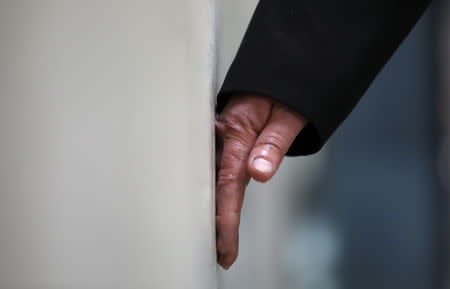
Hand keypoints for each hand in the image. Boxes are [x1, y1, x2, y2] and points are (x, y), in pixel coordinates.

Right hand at [215, 94, 307, 268]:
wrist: (274, 72)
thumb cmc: (284, 92)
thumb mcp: (288, 115)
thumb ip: (273, 144)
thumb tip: (258, 173)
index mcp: (236, 132)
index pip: (228, 184)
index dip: (226, 218)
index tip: (225, 247)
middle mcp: (221, 136)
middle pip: (211, 184)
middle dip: (214, 220)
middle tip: (218, 251)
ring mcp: (218, 138)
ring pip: (208, 176)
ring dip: (210, 206)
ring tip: (214, 238)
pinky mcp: (220, 139)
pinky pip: (212, 166)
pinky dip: (212, 188)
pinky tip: (212, 205)